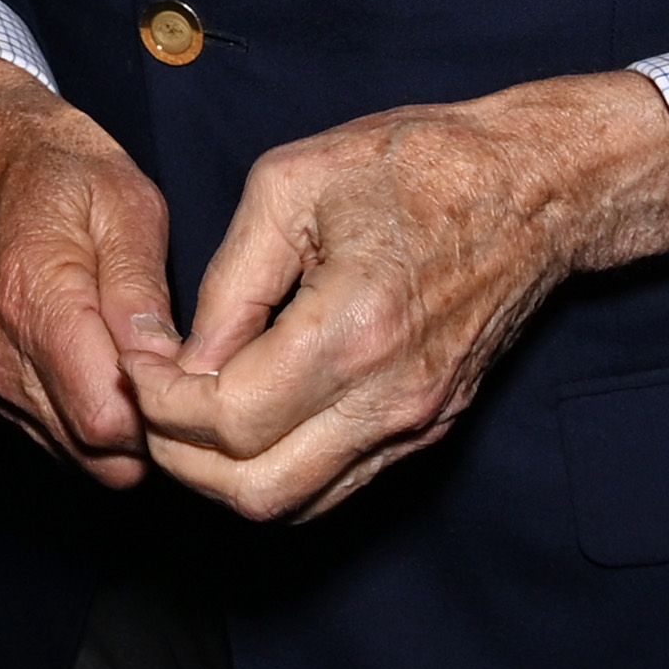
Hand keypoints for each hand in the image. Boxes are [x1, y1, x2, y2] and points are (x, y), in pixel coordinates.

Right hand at [0, 59, 177, 489]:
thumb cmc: (56, 166)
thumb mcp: (125, 202)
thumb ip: (142, 291)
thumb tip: (169, 366)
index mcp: (36, 301)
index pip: (109, 421)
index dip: (163, 416)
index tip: (191, 380)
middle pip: (94, 452)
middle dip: (147, 433)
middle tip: (175, 375)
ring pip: (71, 454)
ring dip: (113, 428)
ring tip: (132, 362)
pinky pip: (41, 434)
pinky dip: (74, 416)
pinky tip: (91, 361)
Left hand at [126, 71, 668, 523]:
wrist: (534, 187)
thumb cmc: (417, 164)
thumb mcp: (292, 183)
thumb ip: (229, 281)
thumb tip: (184, 356)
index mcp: (353, 329)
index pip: (226, 419)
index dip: (158, 400)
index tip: (134, 359)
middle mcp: (388, 398)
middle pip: (253, 491)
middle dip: (177, 455)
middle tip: (146, 397)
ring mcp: (414, 423)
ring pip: (295, 504)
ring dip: (221, 474)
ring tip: (185, 411)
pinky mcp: (427, 427)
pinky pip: (334, 484)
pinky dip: (273, 468)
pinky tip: (243, 416)